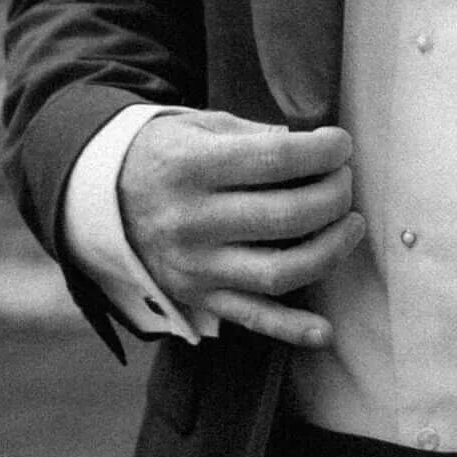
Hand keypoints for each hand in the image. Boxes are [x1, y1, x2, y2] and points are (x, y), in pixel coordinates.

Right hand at [113, 109, 364, 344]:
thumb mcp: (199, 125)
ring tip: (351, 225)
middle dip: (333, 197)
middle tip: (344, 182)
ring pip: (279, 272)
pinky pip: (251, 318)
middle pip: (285, 217)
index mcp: (190, 167)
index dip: (322, 152)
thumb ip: (254, 136)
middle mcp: (191, 221)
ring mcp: (195, 266)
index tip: (341, 145)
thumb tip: (312, 150)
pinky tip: (325, 330)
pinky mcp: (199, 297)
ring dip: (330, 251)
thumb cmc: (166, 153)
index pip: (274, 160)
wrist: (104, 198)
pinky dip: (291, 329)